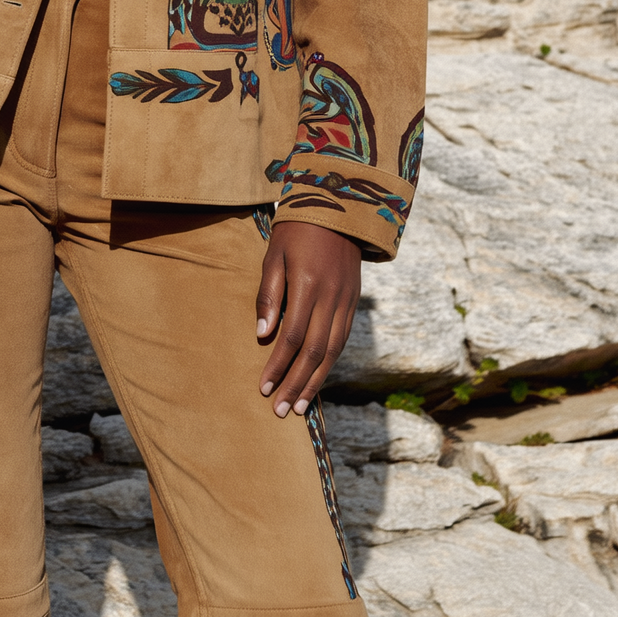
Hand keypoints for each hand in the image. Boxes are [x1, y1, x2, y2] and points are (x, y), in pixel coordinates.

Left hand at [255, 221, 360, 417]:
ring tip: (299, 407)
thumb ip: (268, 294)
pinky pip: (342, 340)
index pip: (293, 336)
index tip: (264, 387)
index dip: (278, 365)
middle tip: (280, 411)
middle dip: (296, 384)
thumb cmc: (296, 229)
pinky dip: (329, 364)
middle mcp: (332, 297)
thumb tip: (263, 334)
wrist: (339, 205)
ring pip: (333, 352)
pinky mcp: (354, 302)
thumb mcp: (273, 254)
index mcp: (309, 284)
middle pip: (315, 352)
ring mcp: (347, 301)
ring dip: (315, 382)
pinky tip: (317, 380)